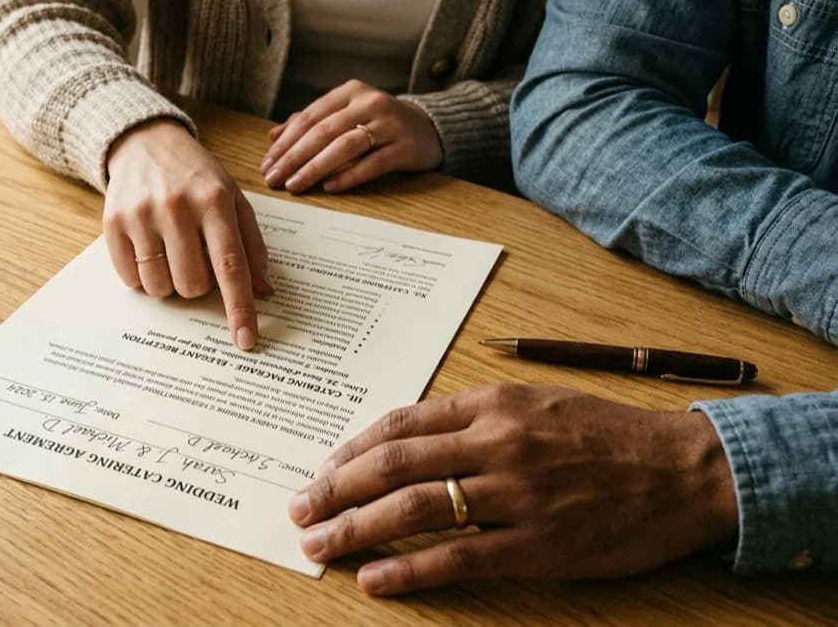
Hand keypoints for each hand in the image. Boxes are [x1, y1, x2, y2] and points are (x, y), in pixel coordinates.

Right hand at [104, 119, 272, 349]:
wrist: (146, 142)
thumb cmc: (197, 177)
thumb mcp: (233, 199)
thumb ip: (251, 245)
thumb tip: (263, 291)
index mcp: (215, 201)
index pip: (231, 266)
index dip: (239, 308)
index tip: (245, 340)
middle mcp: (177, 207)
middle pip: (192, 284)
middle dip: (198, 284)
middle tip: (195, 257)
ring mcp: (141, 215)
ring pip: (160, 286)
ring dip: (169, 282)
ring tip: (171, 252)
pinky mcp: (113, 222)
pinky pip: (130, 279)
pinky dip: (143, 276)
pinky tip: (149, 250)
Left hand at [261, 80, 442, 193]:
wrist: (430, 127)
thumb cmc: (379, 123)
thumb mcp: (346, 114)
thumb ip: (311, 122)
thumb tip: (273, 136)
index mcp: (350, 92)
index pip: (309, 117)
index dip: (285, 142)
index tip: (267, 164)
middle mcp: (369, 103)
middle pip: (323, 132)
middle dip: (294, 158)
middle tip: (274, 179)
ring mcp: (389, 124)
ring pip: (345, 146)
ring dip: (316, 168)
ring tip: (295, 185)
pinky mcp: (405, 147)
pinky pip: (373, 163)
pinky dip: (349, 175)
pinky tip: (330, 187)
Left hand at [287, 384, 737, 594]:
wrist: (685, 471)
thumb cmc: (607, 434)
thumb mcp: (538, 402)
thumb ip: (475, 416)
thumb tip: (410, 438)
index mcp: (492, 404)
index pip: (400, 424)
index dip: (351, 450)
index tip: (322, 470)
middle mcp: (495, 443)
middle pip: (392, 464)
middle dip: (333, 489)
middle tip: (297, 509)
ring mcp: (515, 495)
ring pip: (413, 509)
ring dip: (354, 529)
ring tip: (317, 546)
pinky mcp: (536, 545)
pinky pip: (457, 558)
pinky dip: (407, 570)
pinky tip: (373, 580)